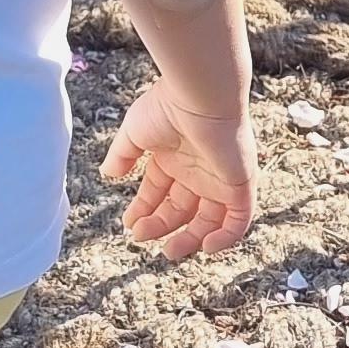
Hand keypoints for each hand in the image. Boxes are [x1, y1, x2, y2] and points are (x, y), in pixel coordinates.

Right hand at [102, 82, 256, 260]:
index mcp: (174, 156)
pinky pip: (238, 220)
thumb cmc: (167, 107)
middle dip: (160, 225)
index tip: (129, 224)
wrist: (200, 96)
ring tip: (169, 250)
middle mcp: (197, 169)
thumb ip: (122, 155)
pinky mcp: (240, 184)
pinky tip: (204, 247)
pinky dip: (225, 237)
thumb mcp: (134, 132)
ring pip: (208, 219)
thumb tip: (108, 174)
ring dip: (190, 238)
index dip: (144, 210)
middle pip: (181, 208)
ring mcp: (220, 178)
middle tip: (141, 237)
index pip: (159, 191)